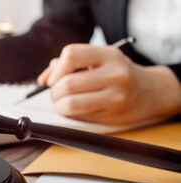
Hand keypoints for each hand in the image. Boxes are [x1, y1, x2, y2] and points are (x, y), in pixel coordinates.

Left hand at [37, 44, 180, 124]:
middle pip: (67, 84)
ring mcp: (116, 96)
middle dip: (54, 91)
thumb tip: (43, 79)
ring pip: (70, 104)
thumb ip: (69, 64)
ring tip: (62, 102)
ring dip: (59, 105)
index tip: (54, 78)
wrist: (150, 90)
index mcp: (108, 55)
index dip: (56, 69)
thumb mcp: (99, 58)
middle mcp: (115, 74)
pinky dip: (70, 114)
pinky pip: (79, 116)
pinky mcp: (113, 115)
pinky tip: (76, 109)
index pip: (70, 55)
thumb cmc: (116, 72)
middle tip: (56, 93)